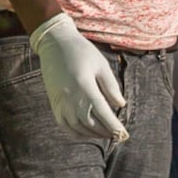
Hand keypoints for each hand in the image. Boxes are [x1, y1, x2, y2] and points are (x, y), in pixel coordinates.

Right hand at [30, 13, 129, 144]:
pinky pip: (64, 124)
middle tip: (116, 134)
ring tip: (104, 134)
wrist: (55, 43)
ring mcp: (60, 102)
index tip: (123, 133)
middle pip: (90, 123)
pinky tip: (86, 132)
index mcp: (85, 87)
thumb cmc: (82, 52)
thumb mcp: (101, 65)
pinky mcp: (54, 103)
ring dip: (92, 134)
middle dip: (104, 132)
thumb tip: (121, 105)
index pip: (102, 113)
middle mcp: (71, 98)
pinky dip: (76, 132)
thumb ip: (111, 87)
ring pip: (77, 127)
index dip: (113, 126)